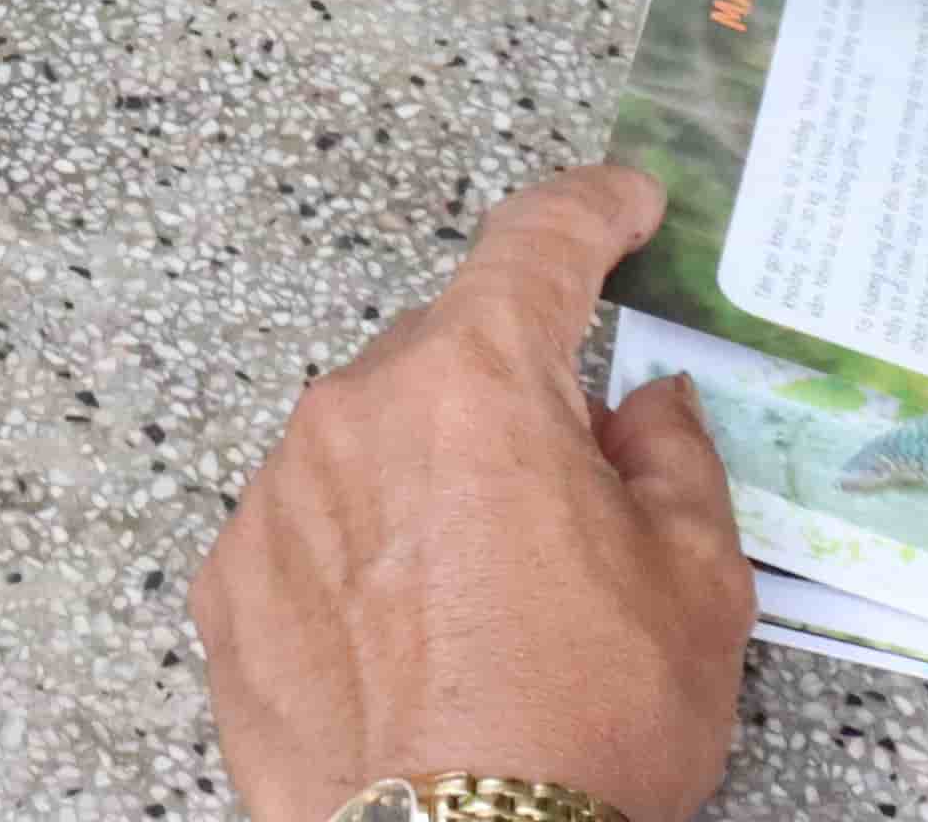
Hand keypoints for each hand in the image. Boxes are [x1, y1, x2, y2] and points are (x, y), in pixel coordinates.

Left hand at [194, 167, 753, 821]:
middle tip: (582, 483)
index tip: (620, 203)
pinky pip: (310, 525)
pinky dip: (361, 551)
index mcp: (475, 384)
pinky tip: (414, 631)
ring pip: (370, 440)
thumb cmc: (584, 724)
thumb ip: (675, 461)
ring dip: (430, 480)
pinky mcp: (229, 579)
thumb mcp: (698, 585)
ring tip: (495, 594)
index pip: (536, 244)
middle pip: (446, 354)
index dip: (589, 211)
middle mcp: (354, 410)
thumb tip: (646, 407)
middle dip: (513, 394)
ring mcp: (277, 493)